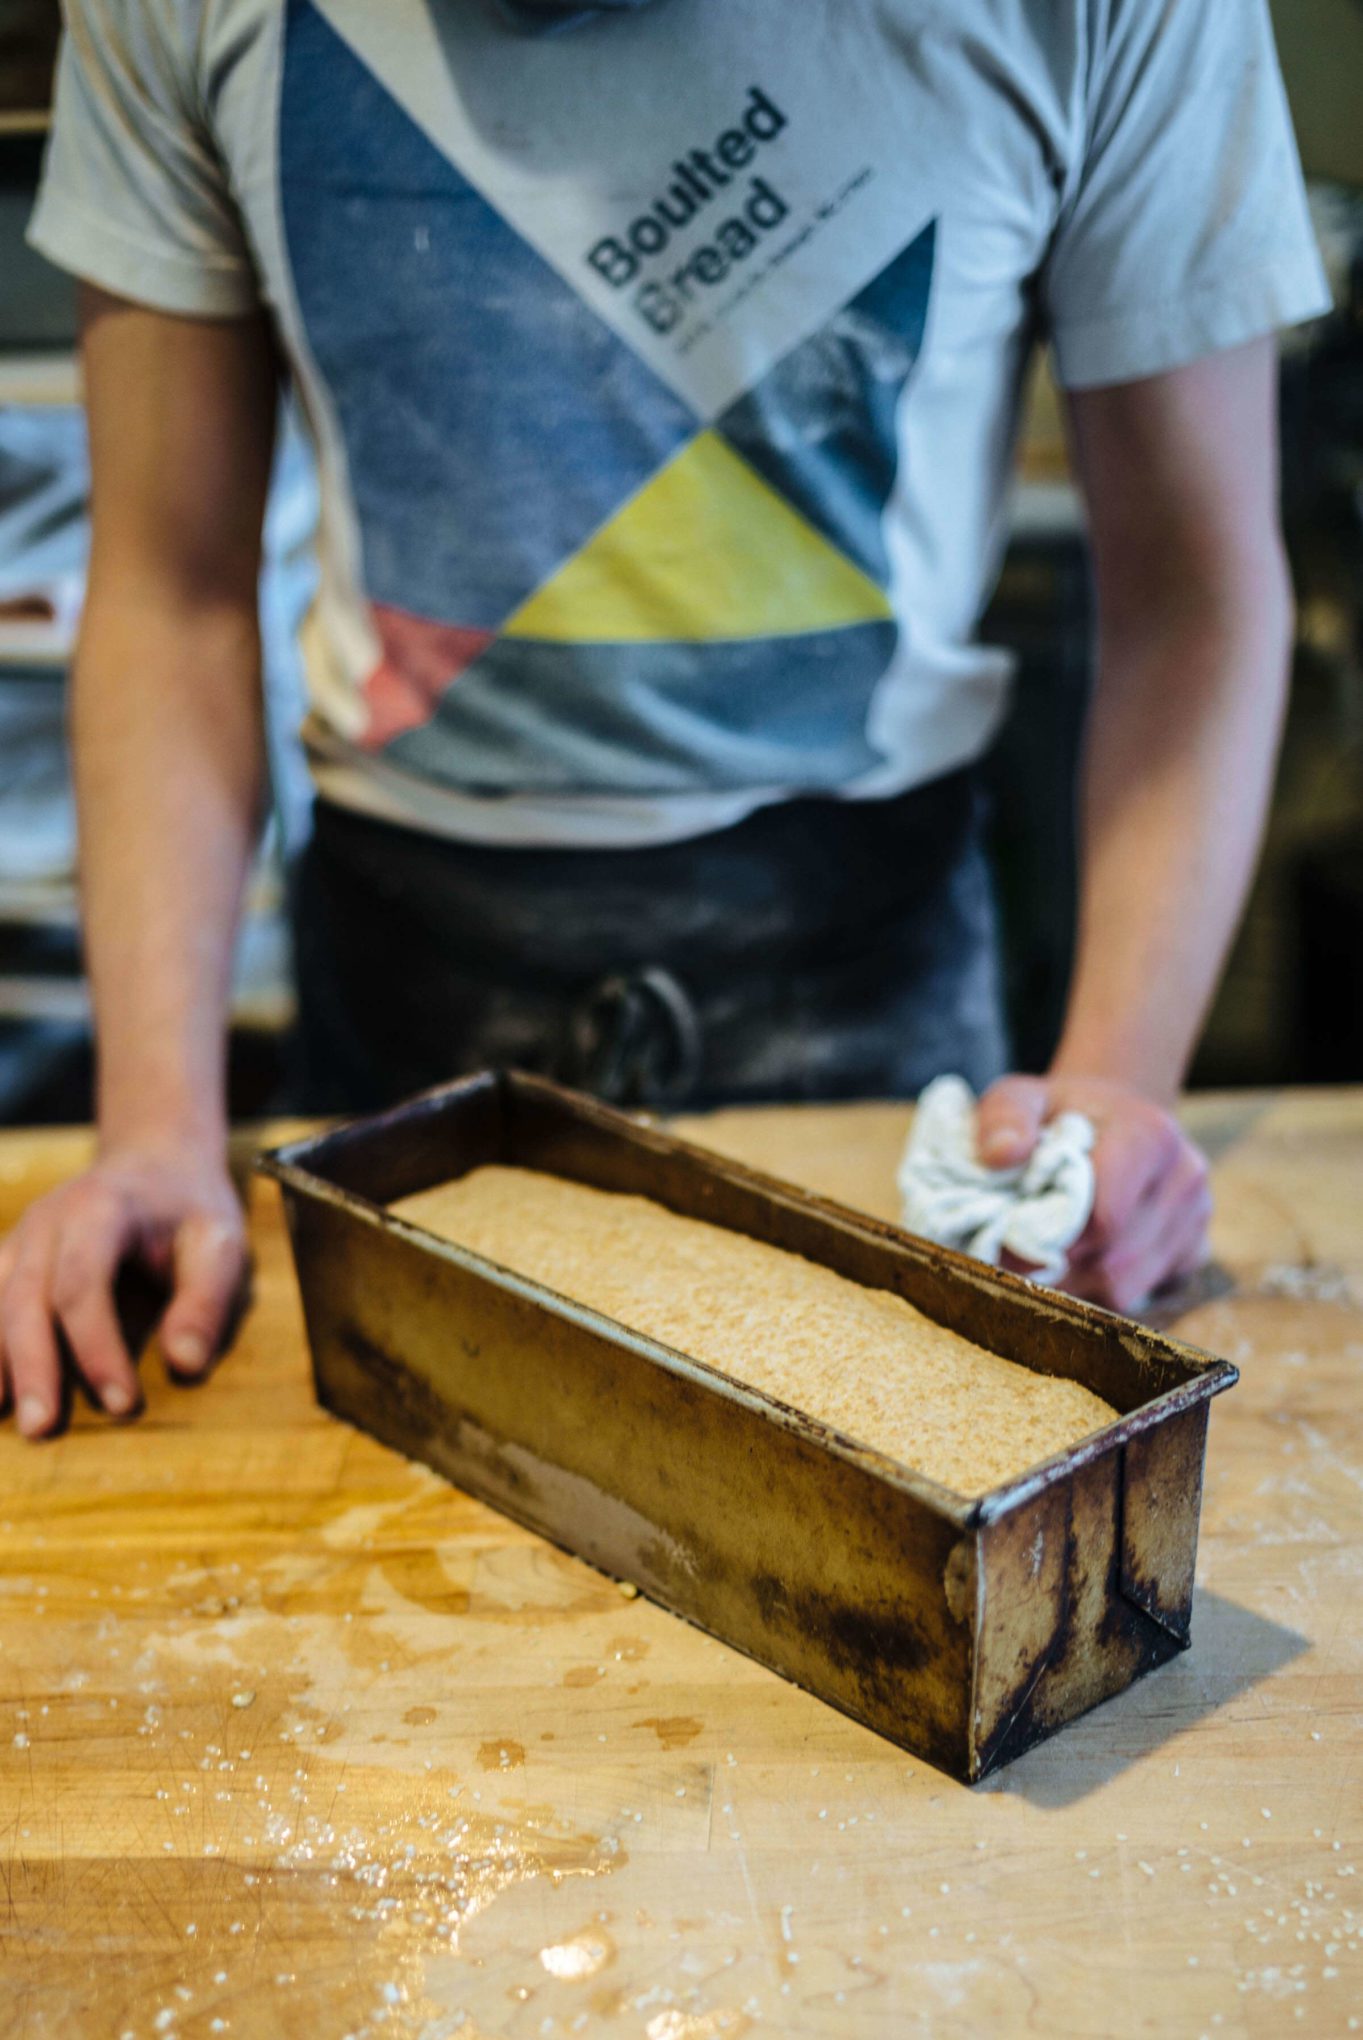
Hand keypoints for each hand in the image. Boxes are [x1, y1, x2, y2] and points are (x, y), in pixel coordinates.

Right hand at [0, 1143, 246, 1438]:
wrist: (155, 1160)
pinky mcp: (8, 1258)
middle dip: (33, 1366)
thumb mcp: (220, 1244)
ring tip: (9, 1422)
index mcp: (101, 1209)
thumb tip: (185, 1363)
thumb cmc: (191, 1210)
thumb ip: (205, 1301)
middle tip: (43, 1429)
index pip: (84, 1284)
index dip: (97, 1347)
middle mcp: (47, 1221)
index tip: (123, 1403)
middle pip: (25, 1297)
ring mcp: (20, 1238)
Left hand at [975, 1073, 1210, 1311]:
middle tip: (1019, 1260)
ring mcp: (1196, 1216)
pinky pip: (1144, 1294)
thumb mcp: (1021, 1097)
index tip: (1010, 1244)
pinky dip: (1104, 1289)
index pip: (1106, 1217)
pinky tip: (1082, 1260)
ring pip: (1127, 1286)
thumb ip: (1004, 1118)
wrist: (1113, 1116)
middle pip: (1114, 1259)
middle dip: (1060, 1267)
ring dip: (1078, 1284)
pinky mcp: (1196, 1247)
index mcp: (1150, 1135)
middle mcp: (1185, 1176)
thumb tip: (1001, 1155)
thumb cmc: (1060, 1113)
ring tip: (1048, 1259)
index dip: (1051, 1239)